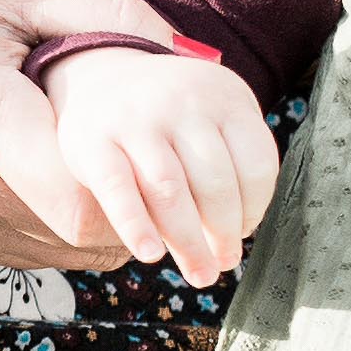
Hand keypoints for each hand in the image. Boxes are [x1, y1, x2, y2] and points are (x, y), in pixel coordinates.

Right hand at [0, 0, 176, 269]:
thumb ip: (102, 15)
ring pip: (72, 253)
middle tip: (183, 158)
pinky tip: (80, 168)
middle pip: (96, 235)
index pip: (93, 199)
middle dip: (149, 204)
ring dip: (117, 217)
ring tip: (136, 159)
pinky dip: (75, 222)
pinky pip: (38, 250)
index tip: (185, 154)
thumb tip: (194, 52)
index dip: (150, 188)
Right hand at [42, 46, 279, 286]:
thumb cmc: (171, 116)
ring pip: (170, 190)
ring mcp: (136, 119)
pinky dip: (136, 226)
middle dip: (223, 233)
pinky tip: (150, 253)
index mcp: (223, 97)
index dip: (255, 207)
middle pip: (215, 182)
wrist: (102, 78)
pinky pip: (119, 190)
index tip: (245, 230)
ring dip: (188, 241)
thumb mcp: (211, 117)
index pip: (256, 163)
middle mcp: (182, 103)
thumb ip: (229, 162)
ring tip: (199, 273)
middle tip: (222, 264)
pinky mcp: (94, 141)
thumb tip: (235, 236)